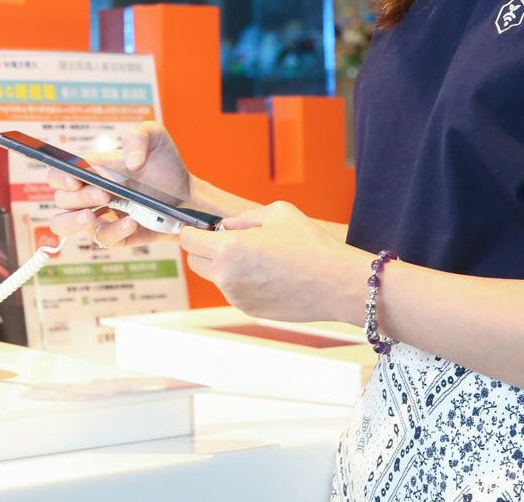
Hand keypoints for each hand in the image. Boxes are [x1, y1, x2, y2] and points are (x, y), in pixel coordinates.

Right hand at [46, 122, 191, 248]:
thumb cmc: (166, 165)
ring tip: (91, 216)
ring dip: (72, 221)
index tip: (74, 178)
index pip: (59, 174)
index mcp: (92, 170)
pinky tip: (132, 222)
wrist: (188, 195)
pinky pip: (102, 240)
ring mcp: (100, 216)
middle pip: (61, 199)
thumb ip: (137, 136)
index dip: (59, 176)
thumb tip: (130, 161)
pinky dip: (114, 231)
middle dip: (77, 197)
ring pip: (63, 225)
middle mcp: (89, 194)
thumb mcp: (155, 137)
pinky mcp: (115, 236)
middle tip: (103, 193)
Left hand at [177, 200, 363, 322]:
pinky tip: (269, 275)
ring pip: (216, 278)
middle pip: (194, 262)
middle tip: (230, 241)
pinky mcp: (249, 310)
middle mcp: (226, 276)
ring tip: (259, 258)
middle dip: (205, 250)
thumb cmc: (310, 244)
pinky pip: (235, 292)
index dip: (192, 231)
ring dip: (226, 267)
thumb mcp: (277, 213)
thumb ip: (243, 218)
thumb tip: (225, 226)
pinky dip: (242, 283)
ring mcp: (236, 297)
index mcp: (229, 248)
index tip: (201, 229)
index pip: (188, 240)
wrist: (335, 283)